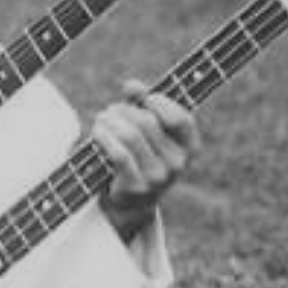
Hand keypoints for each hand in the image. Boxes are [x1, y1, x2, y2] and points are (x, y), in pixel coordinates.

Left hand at [92, 79, 201, 241]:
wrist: (130, 202)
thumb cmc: (140, 157)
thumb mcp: (148, 133)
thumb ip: (143, 105)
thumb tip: (131, 85)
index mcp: (190, 148)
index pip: (181, 118)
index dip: (160, 103)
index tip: (144, 98)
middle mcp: (178, 164)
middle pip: (148, 123)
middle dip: (124, 111)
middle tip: (110, 111)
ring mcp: (158, 177)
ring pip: (131, 135)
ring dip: (110, 121)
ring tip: (101, 119)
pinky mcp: (135, 186)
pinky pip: (118, 153)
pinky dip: (104, 137)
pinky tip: (97, 132)